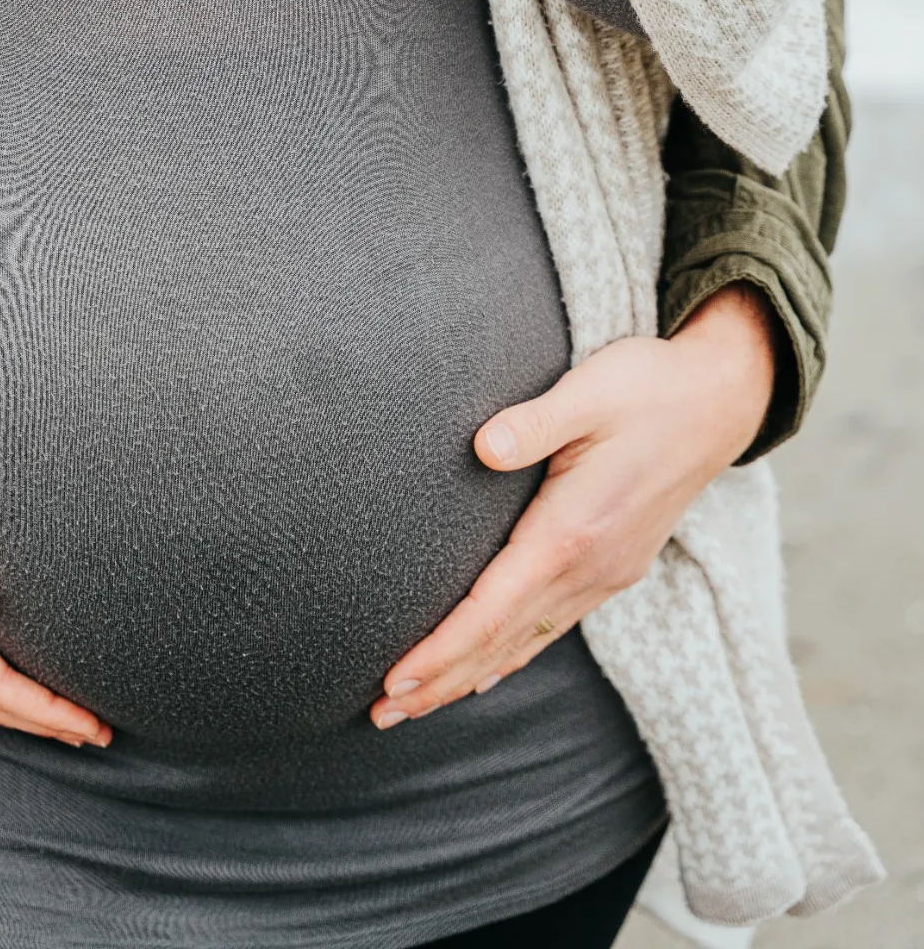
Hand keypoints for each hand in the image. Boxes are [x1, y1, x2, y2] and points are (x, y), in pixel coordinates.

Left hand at [370, 285, 779, 728]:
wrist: (719, 400)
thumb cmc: (648, 388)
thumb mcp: (589, 392)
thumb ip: (534, 423)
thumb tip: (484, 446)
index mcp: (573, 532)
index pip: (493, 610)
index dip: (442, 651)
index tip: (395, 680)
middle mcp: (590, 568)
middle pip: (502, 641)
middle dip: (441, 681)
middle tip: (382, 713)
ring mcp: (606, 572)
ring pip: (527, 642)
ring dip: (470, 676)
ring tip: (417, 703)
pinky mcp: (615, 565)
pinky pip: (552, 626)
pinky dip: (513, 655)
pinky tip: (488, 672)